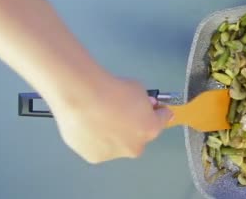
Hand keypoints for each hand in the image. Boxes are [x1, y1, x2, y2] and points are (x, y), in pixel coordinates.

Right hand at [50, 76, 173, 163]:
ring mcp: (113, 155)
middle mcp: (134, 147)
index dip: (158, 111)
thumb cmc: (113, 89)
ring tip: (99, 116)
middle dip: (134, 126)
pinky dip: (96, 138)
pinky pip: (98, 146)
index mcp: (150, 129)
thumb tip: (142, 105)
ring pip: (117, 144)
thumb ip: (144, 101)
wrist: (83, 97)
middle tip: (122, 111)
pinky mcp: (93, 157)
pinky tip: (88, 124)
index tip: (154, 107)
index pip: (162, 120)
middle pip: (139, 137)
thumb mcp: (138, 89)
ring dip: (114, 134)